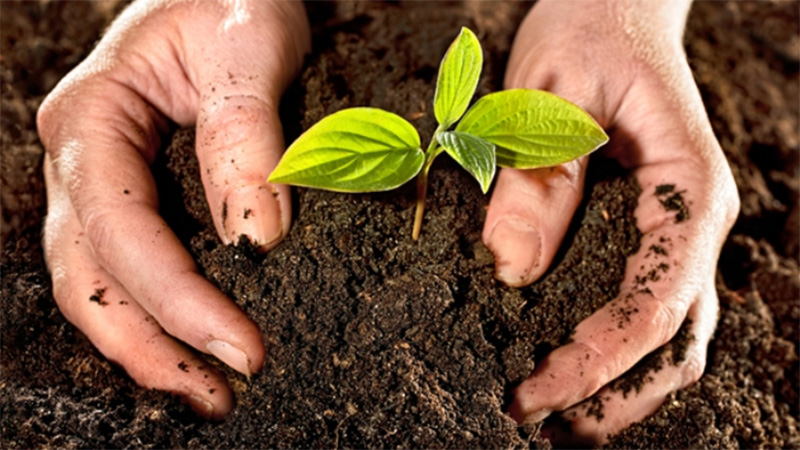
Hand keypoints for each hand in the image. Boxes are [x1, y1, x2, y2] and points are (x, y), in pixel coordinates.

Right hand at [38, 0, 308, 418]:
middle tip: (218, 396)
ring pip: (100, 283)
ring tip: (210, 392)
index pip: (123, 230)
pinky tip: (196, 345)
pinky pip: (131, 267)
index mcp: (92, 118)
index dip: (179, 300)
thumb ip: (246, 142)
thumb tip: (258, 240)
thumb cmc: (229, 0)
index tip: (242, 349)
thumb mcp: (245, 53)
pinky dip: (159, 315)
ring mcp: (103, 181)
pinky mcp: (137, 195)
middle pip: (92, 276)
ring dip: (150, 345)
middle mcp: (82, 158)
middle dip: (152, 346)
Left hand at [483, 0, 738, 442]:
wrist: (614, 6)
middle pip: (676, 344)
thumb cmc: (590, 32)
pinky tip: (563, 368)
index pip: (655, 304)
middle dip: (612, 397)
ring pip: (670, 341)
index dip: (597, 362)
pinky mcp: (645, 236)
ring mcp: (673, 235)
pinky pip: (642, 311)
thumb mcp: (550, 93)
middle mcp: (692, 224)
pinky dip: (611, 356)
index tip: (533, 394)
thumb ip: (538, 178)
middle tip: (536, 424)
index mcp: (687, 190)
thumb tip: (509, 269)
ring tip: (551, 421)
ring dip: (617, 391)